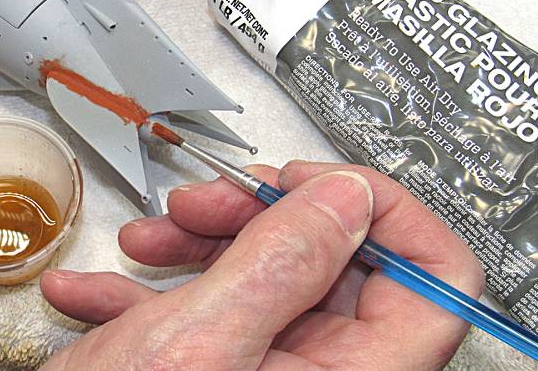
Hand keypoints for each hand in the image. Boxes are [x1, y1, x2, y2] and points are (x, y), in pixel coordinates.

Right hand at [40, 162, 484, 369]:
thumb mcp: (203, 338)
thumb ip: (284, 260)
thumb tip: (349, 197)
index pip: (438, 280)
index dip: (388, 214)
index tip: (319, 184)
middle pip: (337, 263)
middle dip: (258, 217)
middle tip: (205, 204)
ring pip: (267, 276)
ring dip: (197, 245)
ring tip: (144, 242)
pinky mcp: (222, 370)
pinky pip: (208, 311)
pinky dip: (153, 290)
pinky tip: (99, 291)